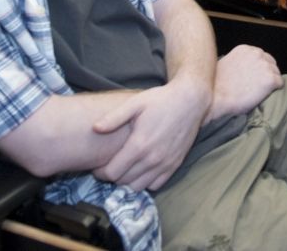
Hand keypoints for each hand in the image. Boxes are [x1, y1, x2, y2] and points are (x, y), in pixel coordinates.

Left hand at [91, 79, 208, 191]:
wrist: (191, 101)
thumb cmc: (160, 100)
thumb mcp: (135, 103)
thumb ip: (114, 118)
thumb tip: (95, 128)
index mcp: (139, 145)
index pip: (112, 173)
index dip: (100, 172)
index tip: (97, 166)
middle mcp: (152, 159)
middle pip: (123, 182)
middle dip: (112, 177)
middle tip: (109, 166)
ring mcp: (165, 164)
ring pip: (139, 187)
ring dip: (128, 182)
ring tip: (124, 169)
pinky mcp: (175, 165)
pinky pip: (156, 185)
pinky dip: (145, 182)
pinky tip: (141, 171)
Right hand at [210, 45, 282, 119]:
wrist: (216, 97)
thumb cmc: (217, 85)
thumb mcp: (227, 64)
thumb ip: (239, 62)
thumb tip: (246, 68)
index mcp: (246, 49)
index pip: (261, 56)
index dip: (259, 68)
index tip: (254, 77)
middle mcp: (257, 53)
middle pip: (271, 63)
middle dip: (266, 73)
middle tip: (258, 86)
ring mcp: (265, 66)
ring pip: (276, 73)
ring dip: (270, 82)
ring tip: (260, 92)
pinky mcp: (271, 79)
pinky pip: (280, 84)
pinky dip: (274, 90)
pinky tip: (264, 95)